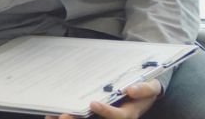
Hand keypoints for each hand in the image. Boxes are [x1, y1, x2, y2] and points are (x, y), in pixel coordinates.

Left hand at [45, 79, 160, 118]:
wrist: (143, 95)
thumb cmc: (146, 91)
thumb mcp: (151, 88)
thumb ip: (144, 89)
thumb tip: (131, 90)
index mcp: (128, 115)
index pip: (117, 118)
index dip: (106, 112)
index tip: (93, 103)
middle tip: (63, 115)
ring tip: (53, 115)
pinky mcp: (98, 117)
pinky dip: (70, 117)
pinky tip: (54, 113)